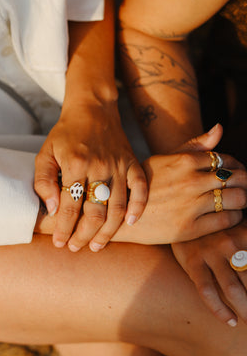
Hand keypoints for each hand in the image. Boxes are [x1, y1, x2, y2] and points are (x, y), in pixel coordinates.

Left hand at [34, 100, 146, 251]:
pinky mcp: (133, 162)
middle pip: (95, 212)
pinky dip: (138, 206)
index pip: (70, 206)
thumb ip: (43, 181)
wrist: (93, 109)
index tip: (59, 242)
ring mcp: (119, 165)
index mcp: (75, 164)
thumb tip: (51, 209)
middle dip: (84, 235)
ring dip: (108, 230)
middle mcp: (99, 167)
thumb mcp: (45, 153)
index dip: (64, 228)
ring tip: (97, 245)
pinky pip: (140, 188)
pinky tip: (131, 223)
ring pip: (117, 206)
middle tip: (76, 247)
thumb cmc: (66, 134)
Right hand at [114, 126, 246, 244]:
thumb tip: (220, 128)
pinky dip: (235, 216)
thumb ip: (193, 145)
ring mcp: (191, 205)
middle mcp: (190, 181)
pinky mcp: (191, 228)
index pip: (226, 160)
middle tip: (242, 187)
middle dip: (244, 182)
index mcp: (184, 161)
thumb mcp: (163, 159)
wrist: (121, 216)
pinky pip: (228, 219)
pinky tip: (229, 215)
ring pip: (237, 198)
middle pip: (237, 178)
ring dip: (243, 199)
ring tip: (237, 202)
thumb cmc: (143, 185)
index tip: (234, 173)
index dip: (236, 166)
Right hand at [172, 220, 246, 326]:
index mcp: (245, 233)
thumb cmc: (218, 227)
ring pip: (233, 289)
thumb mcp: (240, 227)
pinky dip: (220, 310)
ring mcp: (210, 252)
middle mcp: (230, 242)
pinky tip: (231, 321)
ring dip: (246, 311)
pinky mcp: (192, 262)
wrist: (183, 216)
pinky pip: (207, 291)